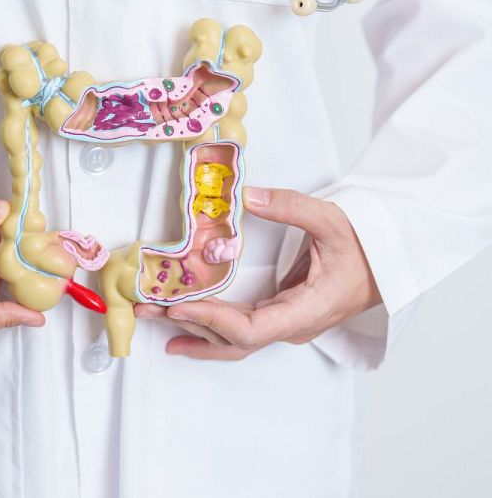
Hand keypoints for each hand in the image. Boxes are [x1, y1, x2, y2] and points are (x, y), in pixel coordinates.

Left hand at [134, 186, 381, 359]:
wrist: (391, 260)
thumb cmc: (367, 245)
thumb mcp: (333, 220)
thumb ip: (292, 207)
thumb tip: (249, 196)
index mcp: (306, 311)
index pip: (250, 329)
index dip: (212, 320)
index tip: (178, 307)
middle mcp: (292, 325)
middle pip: (233, 340)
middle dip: (188, 326)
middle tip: (147, 311)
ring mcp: (286, 324)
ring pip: (234, 341)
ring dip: (193, 331)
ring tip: (153, 321)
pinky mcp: (280, 316)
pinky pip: (239, 331)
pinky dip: (209, 329)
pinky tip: (182, 330)